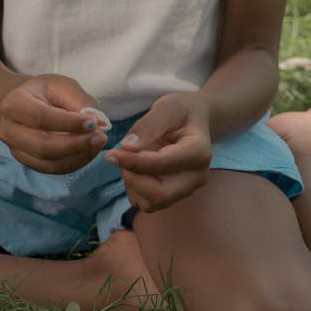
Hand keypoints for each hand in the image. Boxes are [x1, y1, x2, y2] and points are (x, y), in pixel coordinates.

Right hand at [0, 75, 108, 173]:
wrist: (28, 102)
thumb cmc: (46, 91)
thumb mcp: (62, 85)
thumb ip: (80, 101)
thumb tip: (98, 123)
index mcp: (13, 104)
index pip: (41, 117)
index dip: (69, 123)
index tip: (94, 122)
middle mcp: (8, 130)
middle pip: (42, 146)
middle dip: (76, 145)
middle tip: (100, 137)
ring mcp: (15, 149)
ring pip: (48, 163)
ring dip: (78, 156)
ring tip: (98, 142)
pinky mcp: (26, 162)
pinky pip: (52, 169)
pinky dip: (74, 163)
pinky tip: (89, 151)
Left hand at [104, 93, 211, 212]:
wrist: (194, 120)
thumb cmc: (182, 111)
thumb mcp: (167, 107)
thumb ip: (148, 126)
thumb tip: (127, 147)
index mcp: (198, 152)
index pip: (162, 165)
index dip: (133, 162)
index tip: (111, 154)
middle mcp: (197, 176)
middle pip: (160, 194)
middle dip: (133, 180)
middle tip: (117, 159)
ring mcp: (187, 189)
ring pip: (153, 203)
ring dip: (132, 185)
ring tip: (128, 160)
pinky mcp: (175, 195)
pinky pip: (149, 203)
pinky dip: (135, 190)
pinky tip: (135, 169)